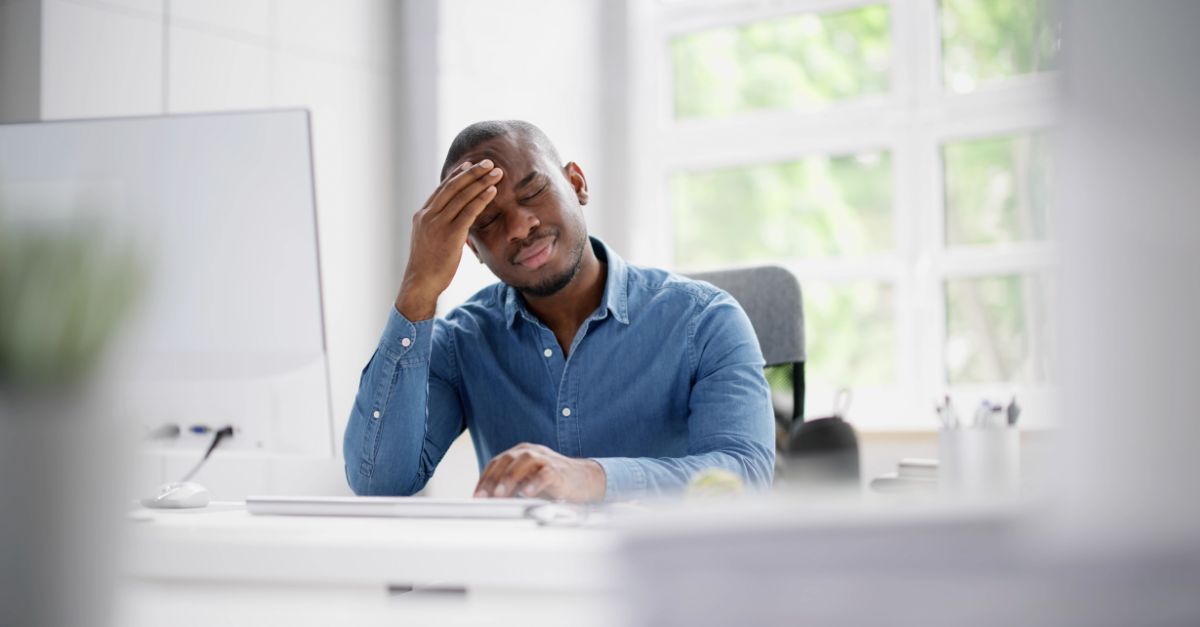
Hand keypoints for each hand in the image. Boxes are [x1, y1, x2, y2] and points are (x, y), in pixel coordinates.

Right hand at [395, 160, 503, 319]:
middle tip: (488, 163)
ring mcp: (438, 224)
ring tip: (496, 173)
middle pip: (453, 187)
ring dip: (481, 182)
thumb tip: (456, 218)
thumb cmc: (428, 265)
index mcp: (422, 214)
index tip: (471, 164)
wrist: (421, 282)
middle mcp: (428, 215)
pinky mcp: (450, 234)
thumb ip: (440, 224)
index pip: (442, 188)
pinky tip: (492, 191)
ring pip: (462, 196)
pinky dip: (481, 199)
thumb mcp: (429, 239)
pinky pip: (468, 212)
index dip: (458, 175)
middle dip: (473, 172)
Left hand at [473, 443, 605, 502]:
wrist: (584, 480)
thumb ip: (510, 487)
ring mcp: (545, 459)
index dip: (484, 479)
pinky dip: (535, 483)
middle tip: (484, 497)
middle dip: (493, 479)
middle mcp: (530, 452)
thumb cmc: (552, 483)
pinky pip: (545, 474)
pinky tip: (527, 493)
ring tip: (500, 495)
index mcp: (519, 453)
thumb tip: (487, 502)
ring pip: (524, 462)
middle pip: (507, 460)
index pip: (497, 463)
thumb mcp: (526, 482)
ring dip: (509, 478)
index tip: (477, 497)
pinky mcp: (559, 470)